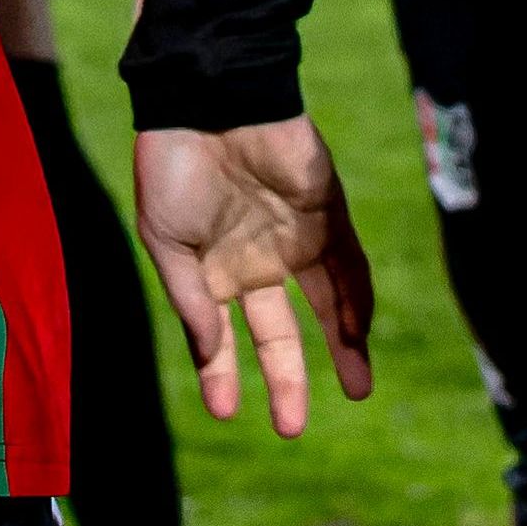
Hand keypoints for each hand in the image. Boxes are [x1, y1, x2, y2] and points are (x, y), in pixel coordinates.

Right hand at [131, 116, 378, 434]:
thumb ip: (192, 300)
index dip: (221, 375)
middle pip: (278, 333)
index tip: (226, 414)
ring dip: (343, 347)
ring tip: (357, 391)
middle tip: (293, 428)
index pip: (219, 336)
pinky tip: (359, 333)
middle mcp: (254, 260)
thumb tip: (210, 351)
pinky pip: (348, 264)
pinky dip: (356, 300)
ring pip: (326, 305)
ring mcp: (293, 238)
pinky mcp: (326, 212)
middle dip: (288, 379)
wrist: (209, 98)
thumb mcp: (167, 241)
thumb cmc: (174, 166)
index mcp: (211, 268)